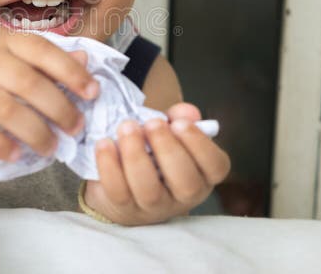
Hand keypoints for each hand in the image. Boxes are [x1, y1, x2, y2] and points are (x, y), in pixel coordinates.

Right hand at [0, 30, 98, 160]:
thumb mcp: (2, 50)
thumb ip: (41, 56)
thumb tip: (85, 60)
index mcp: (2, 40)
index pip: (42, 49)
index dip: (71, 71)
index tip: (93, 93)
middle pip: (29, 84)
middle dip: (60, 109)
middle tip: (76, 128)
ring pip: (7, 110)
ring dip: (36, 133)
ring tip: (52, 148)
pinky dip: (0, 145)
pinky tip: (17, 155)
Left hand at [83, 102, 229, 225]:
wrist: (122, 184)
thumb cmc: (154, 153)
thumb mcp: (169, 133)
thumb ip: (179, 119)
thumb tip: (187, 111)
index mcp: (203, 175)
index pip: (215, 166)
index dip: (200, 144)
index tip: (178, 123)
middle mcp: (183, 196)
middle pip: (185, 183)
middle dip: (167, 148)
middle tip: (152, 123)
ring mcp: (153, 207)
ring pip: (149, 189)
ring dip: (136, 155)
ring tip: (127, 127)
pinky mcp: (124, 208)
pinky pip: (117, 190)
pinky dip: (109, 165)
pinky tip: (104, 143)